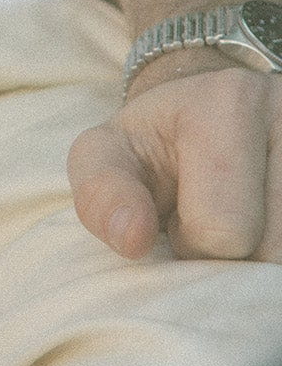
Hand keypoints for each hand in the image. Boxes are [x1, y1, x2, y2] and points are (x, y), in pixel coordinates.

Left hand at [70, 55, 281, 261]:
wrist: (222, 111)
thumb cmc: (161, 145)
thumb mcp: (111, 155)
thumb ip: (101, 193)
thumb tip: (132, 239)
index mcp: (229, 102)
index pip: (221, 232)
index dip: (192, 244)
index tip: (183, 214)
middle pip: (272, 253)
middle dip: (236, 259)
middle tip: (221, 224)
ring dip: (267, 263)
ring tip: (250, 225)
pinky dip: (281, 260)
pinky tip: (271, 232)